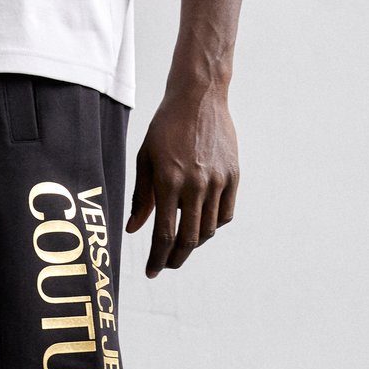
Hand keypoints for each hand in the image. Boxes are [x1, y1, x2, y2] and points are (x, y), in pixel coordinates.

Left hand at [126, 88, 239, 277]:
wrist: (199, 96)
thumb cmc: (165, 127)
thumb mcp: (145, 160)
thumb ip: (141, 197)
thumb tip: (134, 230)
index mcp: (169, 183)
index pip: (164, 235)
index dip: (157, 259)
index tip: (152, 272)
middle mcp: (196, 185)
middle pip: (189, 240)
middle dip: (175, 259)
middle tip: (166, 265)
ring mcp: (218, 181)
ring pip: (208, 230)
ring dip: (194, 244)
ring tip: (182, 244)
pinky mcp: (234, 175)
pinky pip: (225, 214)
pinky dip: (213, 226)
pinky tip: (202, 224)